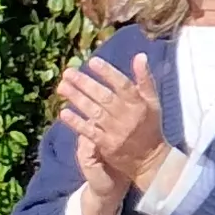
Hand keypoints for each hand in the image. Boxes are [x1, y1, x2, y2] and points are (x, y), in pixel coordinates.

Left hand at [57, 53, 165, 192]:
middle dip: (85, 83)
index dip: (108, 73)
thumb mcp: (152, 101)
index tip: (92, 62)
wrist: (150, 158)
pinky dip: (76, 122)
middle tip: (68, 72)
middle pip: (104, 97)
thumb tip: (140, 56)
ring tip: (62, 87)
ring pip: (94, 112)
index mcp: (139, 103)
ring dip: (77, 99)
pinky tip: (63, 113)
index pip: (122, 84)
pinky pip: (89, 131)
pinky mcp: (106, 145)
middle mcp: (127, 116)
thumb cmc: (149, 125)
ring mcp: (116, 131)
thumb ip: (145, 80)